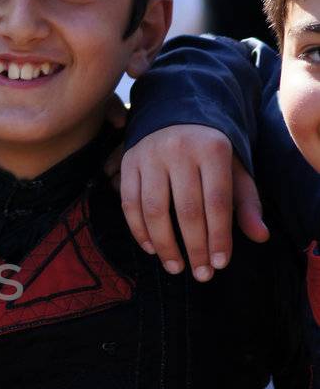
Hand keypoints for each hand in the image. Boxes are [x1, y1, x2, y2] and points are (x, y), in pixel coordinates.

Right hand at [120, 126, 267, 280]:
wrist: (175, 114)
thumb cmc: (210, 151)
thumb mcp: (234, 170)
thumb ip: (247, 203)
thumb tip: (260, 237)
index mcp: (212, 148)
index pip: (217, 202)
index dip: (218, 236)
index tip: (220, 264)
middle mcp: (179, 149)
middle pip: (187, 209)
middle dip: (195, 247)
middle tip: (201, 274)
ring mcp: (150, 155)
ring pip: (154, 209)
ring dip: (165, 245)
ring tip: (176, 267)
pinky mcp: (128, 161)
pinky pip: (129, 203)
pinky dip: (139, 230)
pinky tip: (152, 249)